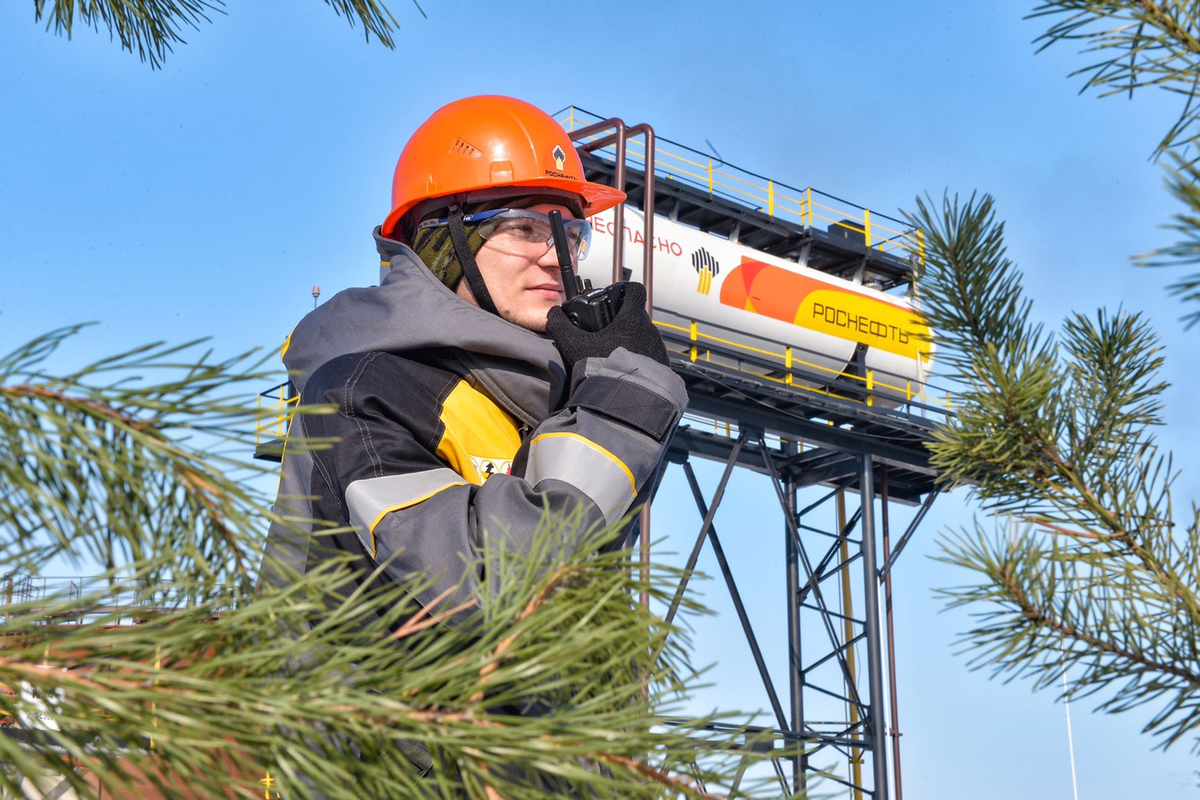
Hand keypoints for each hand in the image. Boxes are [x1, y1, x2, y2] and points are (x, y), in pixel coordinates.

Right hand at [545, 282, 669, 369]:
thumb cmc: (604, 371)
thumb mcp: (574, 346)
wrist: (628, 404)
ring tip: (611, 356)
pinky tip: (623, 372)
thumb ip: (560, 326)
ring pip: (643, 337)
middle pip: (636, 316)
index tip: (611, 297)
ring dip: (629, 342)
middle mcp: (650, 331)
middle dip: (619, 321)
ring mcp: (659, 350)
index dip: (622, 289)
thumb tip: (553, 314)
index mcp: (632, 319)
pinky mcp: (663, 368)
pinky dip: (638, 360)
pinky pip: (650, 357)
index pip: (634, 290)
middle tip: (602, 334)